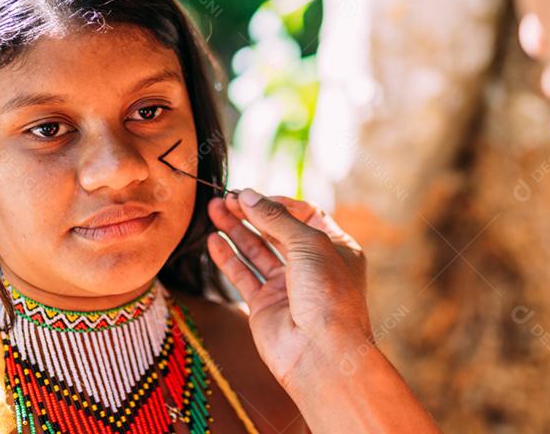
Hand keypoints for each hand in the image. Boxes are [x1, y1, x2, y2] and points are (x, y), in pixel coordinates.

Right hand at [206, 189, 370, 387]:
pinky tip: (213, 240)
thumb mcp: (308, 243)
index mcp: (336, 248)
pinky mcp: (266, 305)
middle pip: (277, 231)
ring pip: (257, 251)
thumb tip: (248, 196)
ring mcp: (288, 287)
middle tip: (226, 198)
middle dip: (252, 213)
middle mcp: (312, 266)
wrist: (321, 354)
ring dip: (235, 230)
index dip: (278, 202)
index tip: (252, 195)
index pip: (304, 214)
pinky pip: (243, 275)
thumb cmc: (328, 295)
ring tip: (213, 209)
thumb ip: (276, 218)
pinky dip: (227, 257)